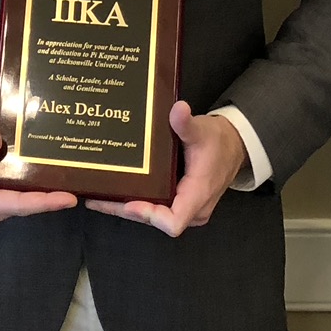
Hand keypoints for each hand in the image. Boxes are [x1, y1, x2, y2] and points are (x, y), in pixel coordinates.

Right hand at [0, 106, 78, 230]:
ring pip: (21, 204)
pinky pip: (16, 199)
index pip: (18, 204)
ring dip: (40, 194)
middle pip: (23, 207)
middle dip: (48, 199)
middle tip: (76, 187)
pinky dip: (30, 190)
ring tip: (67, 182)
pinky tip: (47, 179)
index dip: (44, 202)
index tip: (69, 199)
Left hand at [86, 102, 245, 236]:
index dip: (150, 216)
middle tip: (96, 197)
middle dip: (127, 210)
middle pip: (156, 220)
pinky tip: (115, 190)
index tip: (129, 202)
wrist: (234, 146)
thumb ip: (187, 124)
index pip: (173, 222)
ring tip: (97, 196)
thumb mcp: (203, 130)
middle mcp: (192, 209)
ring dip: (127, 207)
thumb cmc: (218, 140)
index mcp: (197, 194)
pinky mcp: (180, 202)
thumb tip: (178, 109)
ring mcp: (186, 208)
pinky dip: (137, 201)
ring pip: (154, 216)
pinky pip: (157, 208)